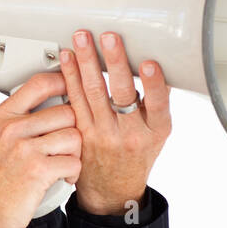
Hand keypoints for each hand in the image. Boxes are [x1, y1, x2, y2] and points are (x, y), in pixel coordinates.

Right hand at [0, 71, 81, 227]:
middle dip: (73, 131)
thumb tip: (54, 106)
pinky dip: (73, 174)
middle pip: (66, 112)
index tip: (72, 88)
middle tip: (66, 148)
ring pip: (74, 136)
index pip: (39, 84)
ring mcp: (24, 148)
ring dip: (75, 154)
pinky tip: (62, 179)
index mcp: (2, 117)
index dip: (63, 82)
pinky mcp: (37, 170)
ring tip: (63, 166)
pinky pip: (74, 162)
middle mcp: (12, 128)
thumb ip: (19, 123)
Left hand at [59, 30, 171, 217]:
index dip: (153, 84)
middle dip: (115, 63)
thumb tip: (158, 63)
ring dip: (87, 62)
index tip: (148, 64)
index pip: (157, 105)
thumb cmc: (137, 156)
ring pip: (94, 94)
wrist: (112, 189)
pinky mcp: (82, 134)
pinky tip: (68, 60)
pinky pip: (75, 102)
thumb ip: (157, 102)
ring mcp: (103, 135)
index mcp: (155, 131)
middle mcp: (129, 134)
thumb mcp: (157, 133)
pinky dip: (70, 78)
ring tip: (83, 40)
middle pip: (122, 95)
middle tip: (109, 38)